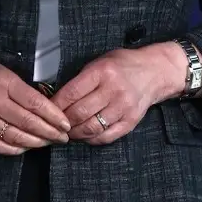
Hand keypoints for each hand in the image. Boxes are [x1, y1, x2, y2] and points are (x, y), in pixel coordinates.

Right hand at [0, 57, 71, 155]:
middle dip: (50, 132)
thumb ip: (24, 89)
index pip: (35, 103)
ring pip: (16, 137)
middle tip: (62, 137)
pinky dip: (17, 149)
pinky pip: (0, 146)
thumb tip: (48, 109)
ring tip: (48, 143)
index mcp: (4, 83)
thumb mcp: (5, 72)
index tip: (66, 124)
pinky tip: (27, 147)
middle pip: (28, 122)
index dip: (54, 116)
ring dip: (37, 143)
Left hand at [53, 43, 188, 143]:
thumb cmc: (123, 66)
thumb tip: (57, 99)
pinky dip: (91, 139)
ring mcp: (123, 107)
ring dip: (75, 133)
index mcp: (102, 72)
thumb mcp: (100, 62)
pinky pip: (106, 136)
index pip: (71, 93)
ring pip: (91, 128)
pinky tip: (85, 136)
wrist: (155, 72)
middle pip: (79, 113)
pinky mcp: (131, 121)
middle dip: (62, 122)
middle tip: (55, 124)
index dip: (55, 105)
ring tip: (67, 132)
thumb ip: (81, 79)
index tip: (47, 111)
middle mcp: (113, 90)